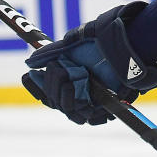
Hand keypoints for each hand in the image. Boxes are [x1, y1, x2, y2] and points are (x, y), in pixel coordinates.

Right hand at [22, 1, 156, 124]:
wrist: (126, 43)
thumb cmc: (103, 40)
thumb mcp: (74, 43)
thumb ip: (51, 53)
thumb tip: (30, 62)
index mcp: (72, 76)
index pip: (49, 92)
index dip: (39, 87)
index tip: (30, 77)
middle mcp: (81, 89)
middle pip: (57, 103)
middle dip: (54, 88)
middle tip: (60, 70)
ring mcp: (94, 98)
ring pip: (72, 112)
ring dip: (67, 98)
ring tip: (74, 78)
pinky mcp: (108, 103)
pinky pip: (93, 117)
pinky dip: (86, 109)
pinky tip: (82, 92)